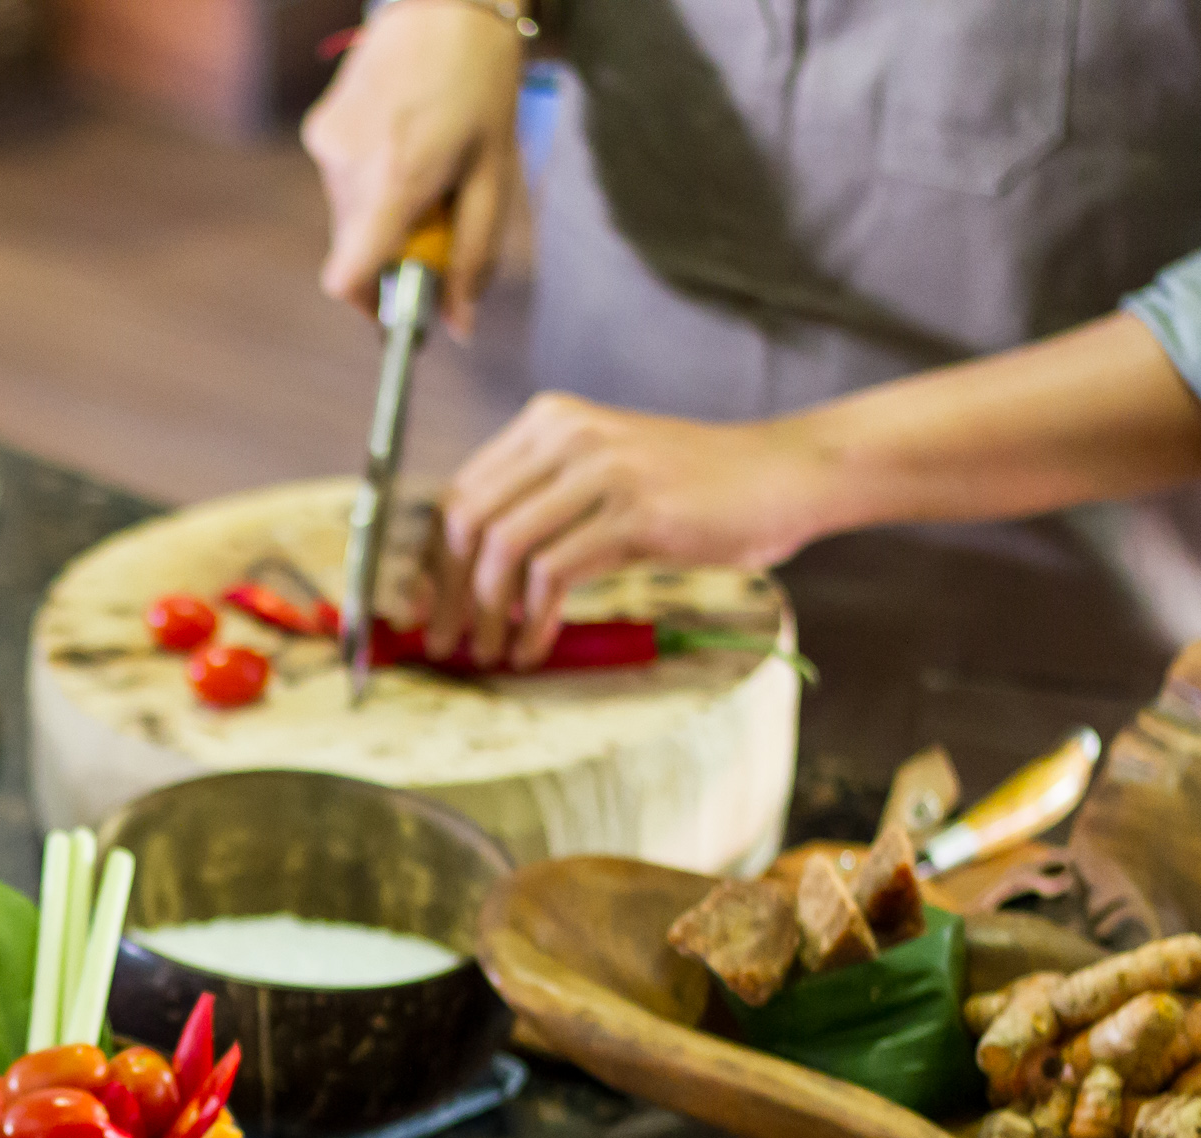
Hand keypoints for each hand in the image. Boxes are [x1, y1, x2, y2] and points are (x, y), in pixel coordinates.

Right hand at [300, 0, 525, 333]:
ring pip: (348, 217)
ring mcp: (328, 148)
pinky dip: (368, 182)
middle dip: (391, 253)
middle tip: (434, 220)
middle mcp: (350, 168)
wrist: (444, 7)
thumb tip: (460, 326)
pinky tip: (399, 141)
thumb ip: (475, 255)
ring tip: (422, 167)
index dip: (367, 305)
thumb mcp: (494, 175)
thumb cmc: (481, 86)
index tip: (393, 311)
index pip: (346, 275)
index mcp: (397, 181)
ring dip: (381, 214)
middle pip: (354, 250)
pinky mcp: (319, 131)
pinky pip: (341, 184)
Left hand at [431, 394, 831, 665]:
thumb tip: (473, 575)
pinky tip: (536, 646)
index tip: (416, 607)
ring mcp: (600, 470)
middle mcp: (565, 435)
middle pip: (466, 520)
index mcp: (548, 422)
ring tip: (490, 652)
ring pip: (502, 549)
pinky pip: (553, 574)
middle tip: (443, 641)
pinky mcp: (633, 512)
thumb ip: (544, 507)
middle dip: (444, 592)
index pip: (459, 491)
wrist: (784, 474)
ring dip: (487, 614)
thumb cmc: (695, 489)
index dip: (427, 558)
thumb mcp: (606, 478)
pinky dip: (534, 621)